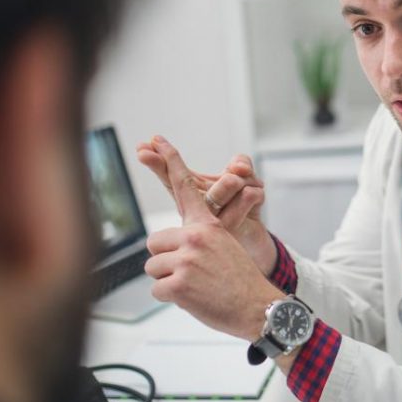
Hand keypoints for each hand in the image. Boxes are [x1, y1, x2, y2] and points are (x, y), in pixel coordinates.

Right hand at [137, 137, 277, 275]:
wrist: (250, 254)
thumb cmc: (240, 213)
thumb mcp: (240, 181)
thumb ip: (239, 166)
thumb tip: (238, 168)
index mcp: (190, 202)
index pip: (171, 178)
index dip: (158, 162)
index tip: (143, 146)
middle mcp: (194, 216)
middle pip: (193, 182)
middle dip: (210, 167)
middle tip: (235, 171)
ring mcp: (208, 228)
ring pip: (228, 182)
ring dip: (242, 179)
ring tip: (245, 186)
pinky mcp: (228, 234)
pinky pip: (249, 195)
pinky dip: (258, 192)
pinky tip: (256, 201)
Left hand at [143, 136, 284, 342]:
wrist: (259, 308)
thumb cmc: (242, 281)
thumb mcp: (226, 247)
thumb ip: (201, 239)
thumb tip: (173, 244)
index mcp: (207, 225)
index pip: (185, 189)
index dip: (168, 163)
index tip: (153, 142)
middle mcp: (195, 237)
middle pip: (154, 244)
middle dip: (164, 261)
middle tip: (188, 273)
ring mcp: (185, 260)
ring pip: (153, 269)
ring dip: (168, 282)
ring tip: (195, 288)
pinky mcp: (179, 284)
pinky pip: (157, 290)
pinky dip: (172, 299)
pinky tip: (195, 299)